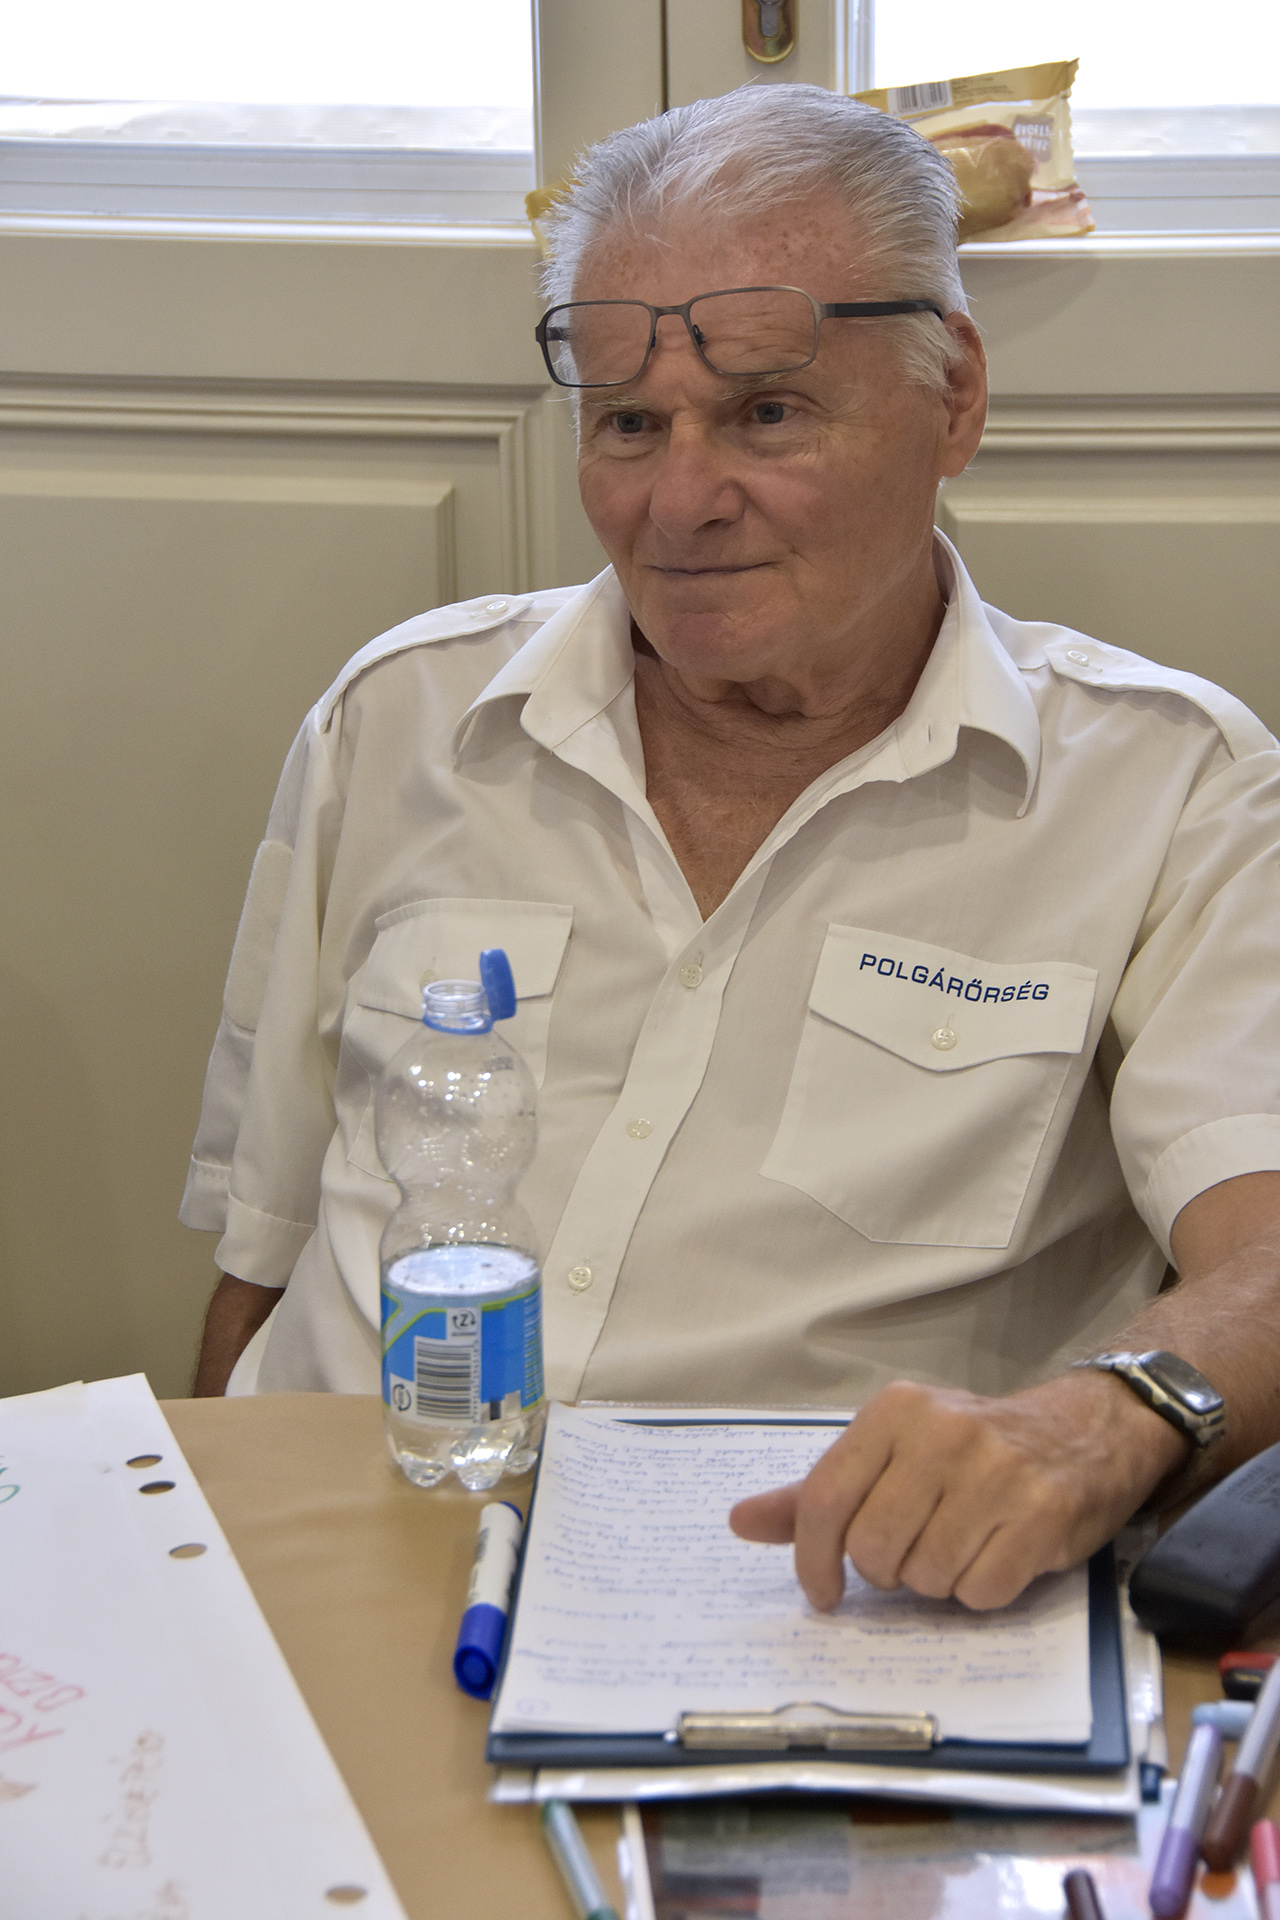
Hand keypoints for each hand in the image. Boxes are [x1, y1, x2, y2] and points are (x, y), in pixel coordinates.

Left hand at [729, 1371, 1186, 1610]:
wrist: (1085, 1432)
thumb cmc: (974, 1449)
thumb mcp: (893, 1451)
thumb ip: (818, 1492)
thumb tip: (740, 1522)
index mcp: (895, 1412)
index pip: (825, 1500)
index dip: (812, 1559)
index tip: (823, 1594)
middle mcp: (941, 1433)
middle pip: (873, 1549)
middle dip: (888, 1570)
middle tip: (917, 1549)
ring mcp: (995, 1473)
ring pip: (924, 1577)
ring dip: (937, 1581)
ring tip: (962, 1544)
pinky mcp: (1039, 1516)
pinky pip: (979, 1592)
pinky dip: (981, 1591)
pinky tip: (997, 1555)